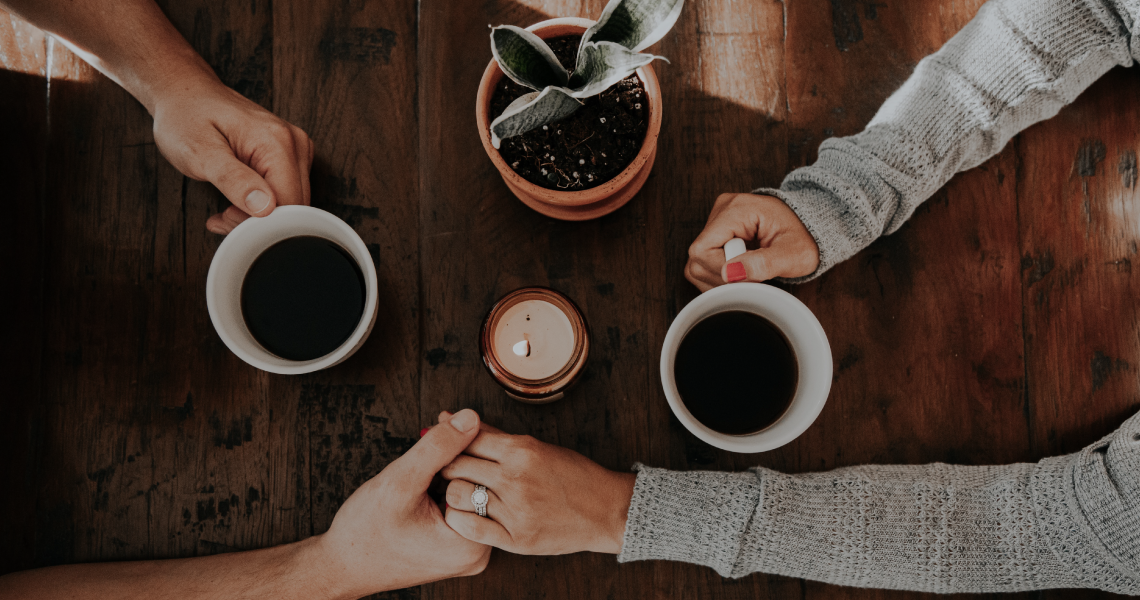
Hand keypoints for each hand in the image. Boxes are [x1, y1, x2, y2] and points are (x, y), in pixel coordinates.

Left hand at [150, 72, 312, 233]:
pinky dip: (263, 205)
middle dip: (259, 221)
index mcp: (277, 142)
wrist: (185, 94)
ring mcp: (295, 148)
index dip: (260, 222)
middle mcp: (294, 143)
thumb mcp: (200, 151)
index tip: (227, 219)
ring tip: (227, 207)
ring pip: (292, 202)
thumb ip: (233, 179)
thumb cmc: (187, 117)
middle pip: (294, 205)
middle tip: (223, 216)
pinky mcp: (290, 155)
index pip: (288, 203)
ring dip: (259, 215)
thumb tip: (264, 207)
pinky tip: (239, 199)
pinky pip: (286, 192)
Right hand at [314, 409, 490, 596]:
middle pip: (481, 484)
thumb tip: (471, 418)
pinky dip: (446, 482)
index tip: (445, 421)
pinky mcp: (455, 546)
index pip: (486, 477)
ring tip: (429, 452)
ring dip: (453, 466)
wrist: (343, 565)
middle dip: (460, 451)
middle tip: (439, 426)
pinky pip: (461, 504)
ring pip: (471, 491)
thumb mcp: (401, 481)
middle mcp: (477, 552)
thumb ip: (438, 448)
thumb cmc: (365, 532)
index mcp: (472, 543)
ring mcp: (467, 551)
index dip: (466, 442)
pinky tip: (429, 473)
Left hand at [435, 415, 635, 555]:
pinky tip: (466, 514)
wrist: (604, 510)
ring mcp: (516, 510)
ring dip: (452, 492)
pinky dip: (460, 520)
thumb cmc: (572, 475)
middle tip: (446, 470)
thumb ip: (493, 435)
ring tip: (459, 492)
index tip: (444, 446)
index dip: (448, 442)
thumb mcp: (535, 447)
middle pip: (456, 465)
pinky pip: (470, 528)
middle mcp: (516, 478)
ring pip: (457, 495)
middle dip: (446, 466)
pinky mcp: (517, 538)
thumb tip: (452, 417)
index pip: (466, 439)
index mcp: (521, 450)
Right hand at [685, 193, 819, 290]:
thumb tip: (730, 273)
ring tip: (749, 271)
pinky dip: (721, 274)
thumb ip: (764, 264)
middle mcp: (721, 210)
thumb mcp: (793, 254)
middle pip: (697, 258)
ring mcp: (717, 219)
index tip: (750, 274)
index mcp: (737, 209)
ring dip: (722, 278)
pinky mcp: (717, 232)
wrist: (810, 228)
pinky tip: (742, 269)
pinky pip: (704, 262)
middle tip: (753, 274)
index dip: (722, 271)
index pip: (703, 250)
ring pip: (697, 263)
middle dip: (724, 277)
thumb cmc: (805, 238)